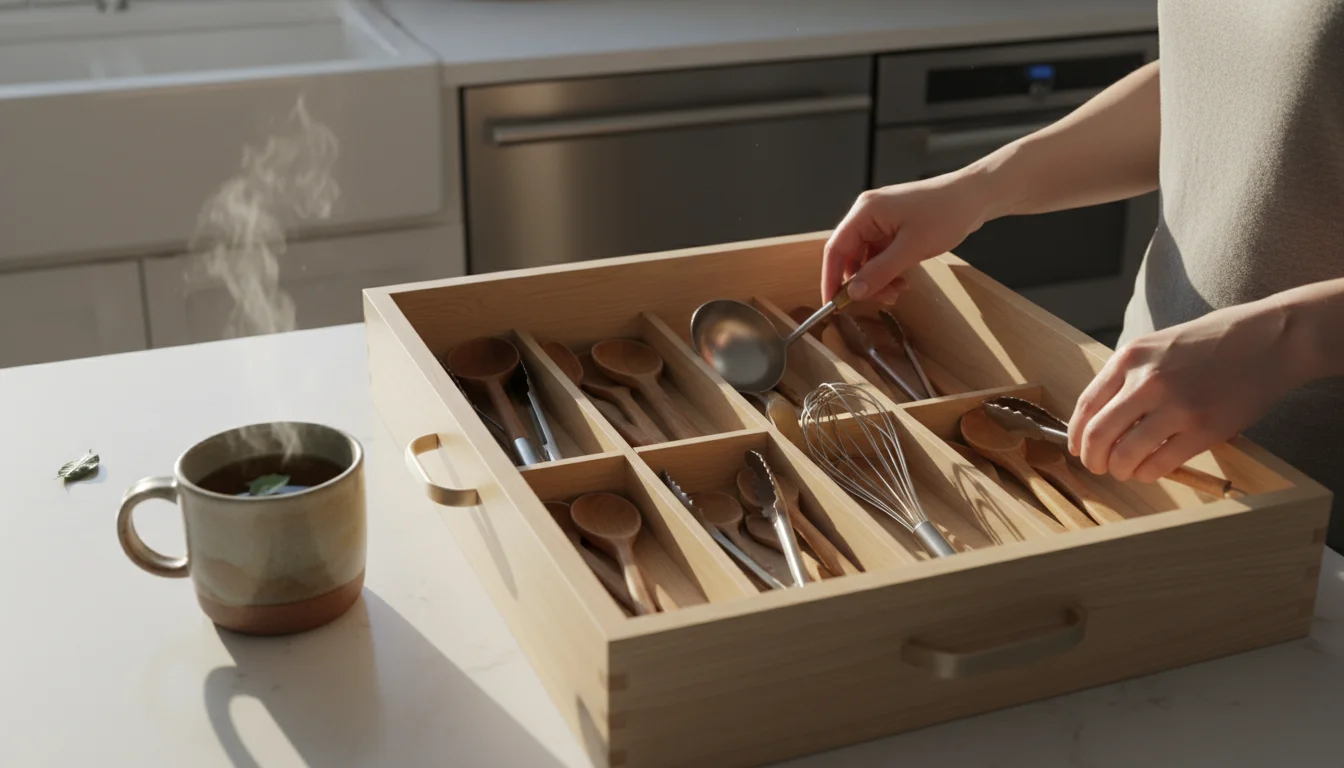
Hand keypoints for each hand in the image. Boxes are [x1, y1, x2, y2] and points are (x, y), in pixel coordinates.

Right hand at [821, 168, 994, 304]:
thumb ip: (879, 272)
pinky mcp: (895, 228)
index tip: (833, 303)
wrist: (976, 196)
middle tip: (879, 300)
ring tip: (897, 291)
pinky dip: (888, 271)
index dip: (831, 278)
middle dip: (862, 282)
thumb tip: (853, 293)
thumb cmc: (946, 212)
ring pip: (867, 259)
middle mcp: (868, 214)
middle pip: (850, 256)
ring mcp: (882, 221)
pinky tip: (902, 281)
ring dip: (877, 279)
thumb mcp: (911, 249)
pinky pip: (881, 255)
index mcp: (865, 212)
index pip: (835, 249)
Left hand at [1067, 299, 1307, 482]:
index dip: (1076, 435)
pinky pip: (1160, 463)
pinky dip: (1147, 473)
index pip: (1086, 406)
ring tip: (1125, 471)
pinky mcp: (1204, 429)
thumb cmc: (1212, 342)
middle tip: (1098, 467)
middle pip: (1099, 434)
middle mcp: (1147, 382)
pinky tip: (1149, 470)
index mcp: (1130, 358)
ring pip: (1126, 454)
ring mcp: (1176, 407)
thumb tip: (1100, 416)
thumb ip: (1128, 376)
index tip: (1078, 449)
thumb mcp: (1157, 345)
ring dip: (1120, 470)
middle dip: (1093, 458)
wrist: (1268, 339)